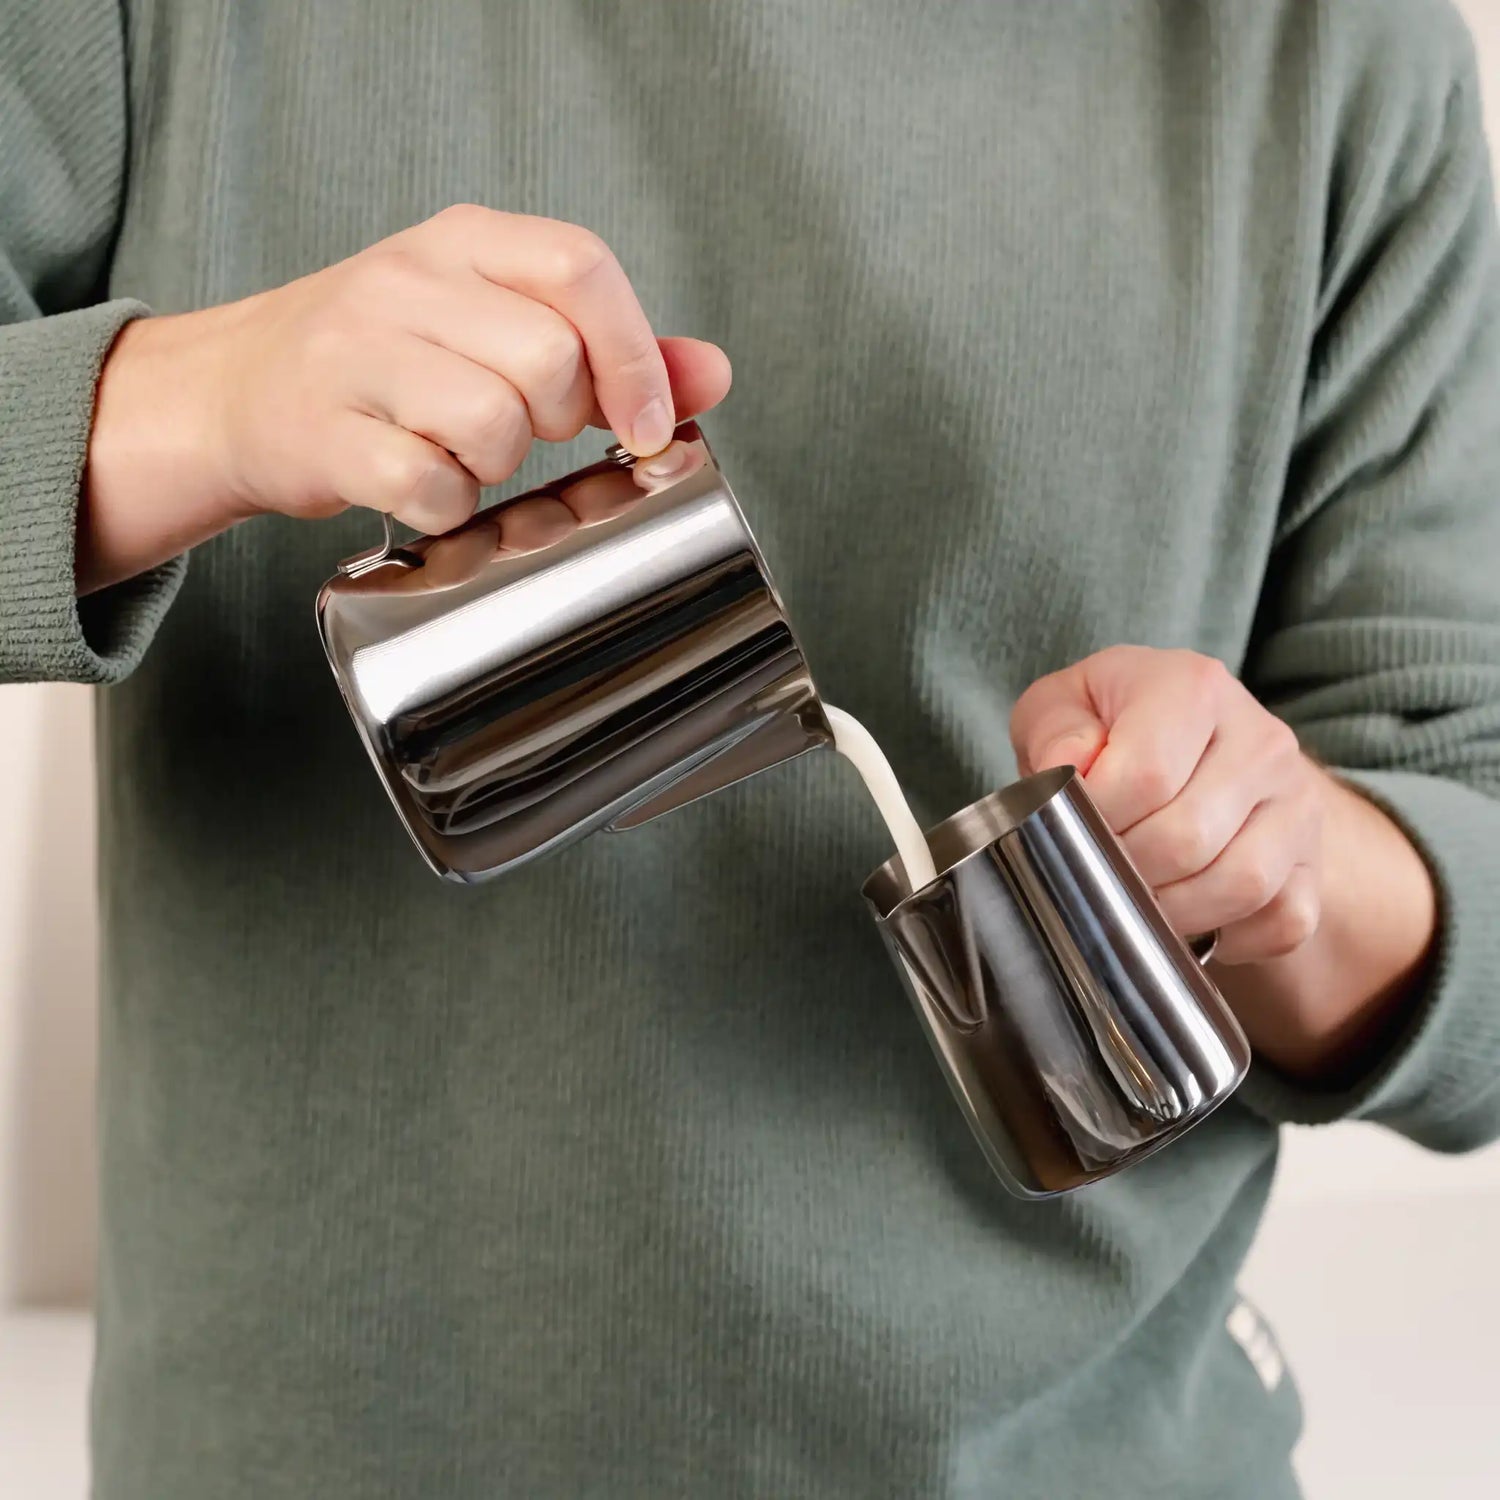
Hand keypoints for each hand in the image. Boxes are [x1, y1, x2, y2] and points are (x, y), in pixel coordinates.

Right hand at [80, 206, 731, 589]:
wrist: (238, 390)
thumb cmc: (387, 361)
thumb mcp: (495, 324)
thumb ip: (609, 346)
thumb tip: (709, 374)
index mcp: (464, 243)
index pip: (579, 266)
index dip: (634, 354)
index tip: (644, 424)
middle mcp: (407, 282)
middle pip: (546, 358)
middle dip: (558, 420)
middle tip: (525, 430)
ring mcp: (355, 354)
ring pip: (492, 424)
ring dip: (497, 465)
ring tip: (463, 453)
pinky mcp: (323, 432)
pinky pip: (428, 486)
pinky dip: (446, 506)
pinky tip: (426, 485)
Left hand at [1011, 646, 1322, 964]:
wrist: (1190, 746)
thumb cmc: (1110, 729)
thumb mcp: (1061, 707)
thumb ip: (1054, 731)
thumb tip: (1069, 766)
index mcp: (1194, 688)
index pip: (1146, 774)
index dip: (1095, 819)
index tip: (1069, 828)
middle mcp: (1262, 741)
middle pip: (1189, 837)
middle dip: (1126, 871)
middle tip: (1095, 872)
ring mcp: (1297, 804)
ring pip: (1241, 885)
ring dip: (1172, 911)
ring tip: (1133, 899)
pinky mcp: (1314, 863)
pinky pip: (1284, 922)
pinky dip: (1233, 939)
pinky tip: (1191, 920)